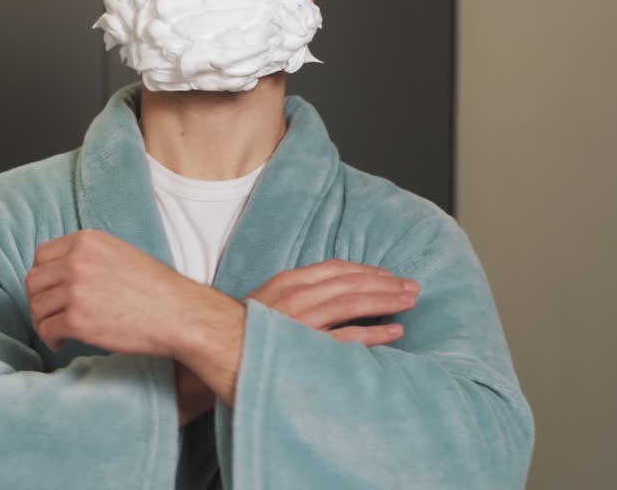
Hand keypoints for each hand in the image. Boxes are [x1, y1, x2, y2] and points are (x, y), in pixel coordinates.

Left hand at [26, 229, 200, 354]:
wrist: (179, 314)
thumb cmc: (157, 289)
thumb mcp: (121, 254)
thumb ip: (90, 257)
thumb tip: (62, 272)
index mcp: (87, 241)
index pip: (42, 255)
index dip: (43, 275)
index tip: (50, 289)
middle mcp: (76, 262)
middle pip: (34, 281)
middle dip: (39, 299)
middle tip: (49, 313)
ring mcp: (75, 291)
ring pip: (38, 307)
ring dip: (44, 321)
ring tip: (58, 331)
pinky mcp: (77, 320)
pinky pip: (47, 329)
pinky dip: (50, 339)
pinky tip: (62, 343)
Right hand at [175, 260, 418, 423]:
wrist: (206, 347)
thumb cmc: (231, 332)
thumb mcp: (261, 304)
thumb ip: (287, 298)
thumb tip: (313, 300)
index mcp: (287, 282)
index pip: (335, 269)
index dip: (365, 270)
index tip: (386, 275)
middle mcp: (297, 296)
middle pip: (352, 282)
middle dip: (385, 283)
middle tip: (411, 286)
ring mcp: (302, 321)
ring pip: (355, 302)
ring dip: (388, 299)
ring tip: (410, 300)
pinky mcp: (305, 346)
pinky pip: (349, 337)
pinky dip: (376, 332)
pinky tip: (396, 331)